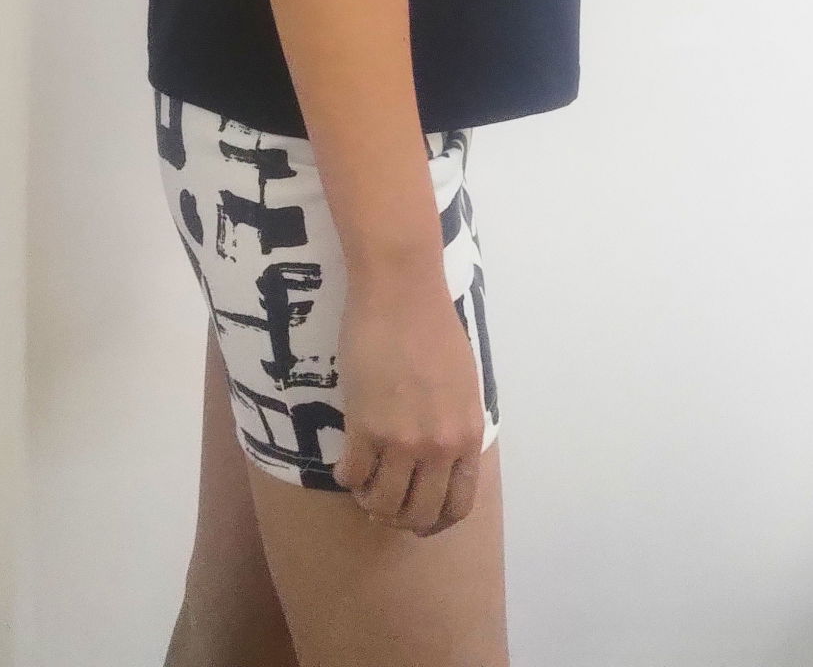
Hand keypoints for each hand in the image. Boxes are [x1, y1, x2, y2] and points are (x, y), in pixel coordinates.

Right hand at [331, 272, 484, 536]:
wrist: (402, 290)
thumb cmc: (432, 325)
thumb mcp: (463, 382)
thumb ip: (455, 423)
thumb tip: (441, 454)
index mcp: (467, 434)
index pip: (458, 505)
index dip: (435, 522)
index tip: (418, 520)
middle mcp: (439, 446)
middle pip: (419, 513)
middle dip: (399, 519)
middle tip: (382, 507)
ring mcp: (402, 439)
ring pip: (383, 503)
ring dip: (370, 502)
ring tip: (362, 486)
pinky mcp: (365, 426)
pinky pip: (352, 474)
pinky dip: (347, 476)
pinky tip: (345, 463)